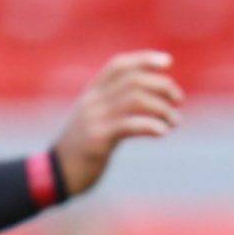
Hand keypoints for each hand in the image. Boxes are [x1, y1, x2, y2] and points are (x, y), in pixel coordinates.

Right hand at [53, 51, 184, 195]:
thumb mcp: (93, 121)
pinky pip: (129, 125)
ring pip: (135, 99)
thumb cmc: (80, 150)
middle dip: (162, 86)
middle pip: (133, 80)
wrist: (55, 174)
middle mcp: (92, 102)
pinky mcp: (98, 140)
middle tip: (178, 101)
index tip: (167, 62)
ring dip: (162, 108)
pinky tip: (162, 132)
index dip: (143, 59)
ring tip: (175, 122)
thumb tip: (147, 102)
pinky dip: (151, 125)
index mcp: (91, 94)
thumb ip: (112, 107)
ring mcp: (94, 119)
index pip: (118, 65)